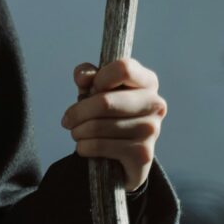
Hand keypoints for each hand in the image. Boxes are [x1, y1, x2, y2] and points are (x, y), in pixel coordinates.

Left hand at [60, 57, 166, 192]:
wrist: (125, 154)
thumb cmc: (110, 112)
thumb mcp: (97, 88)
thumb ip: (88, 75)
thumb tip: (83, 77)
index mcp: (147, 81)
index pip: (123, 69)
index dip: (100, 78)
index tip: (90, 89)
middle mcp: (155, 104)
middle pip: (105, 102)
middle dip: (79, 112)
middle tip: (68, 119)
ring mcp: (151, 130)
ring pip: (99, 126)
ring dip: (78, 130)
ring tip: (76, 132)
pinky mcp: (143, 154)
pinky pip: (101, 146)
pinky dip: (84, 146)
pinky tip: (83, 146)